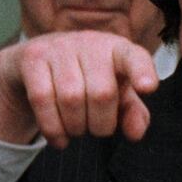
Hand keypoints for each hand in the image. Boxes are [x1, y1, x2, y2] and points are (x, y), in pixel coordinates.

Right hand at [0, 31, 158, 148]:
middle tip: (96, 130)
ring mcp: (60, 47)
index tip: (148, 87)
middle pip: (102, 93)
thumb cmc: (87, 79)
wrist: (37, 63)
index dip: (142, 72)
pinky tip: (60, 139)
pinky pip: (42, 100)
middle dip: (101, 124)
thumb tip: (136, 133)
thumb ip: (132, 112)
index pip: (134, 58)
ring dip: (76, 128)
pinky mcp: (33, 57)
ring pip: (71, 98)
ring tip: (77, 130)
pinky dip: (53, 128)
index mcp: (118, 49)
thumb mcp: (115, 94)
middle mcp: (91, 42)